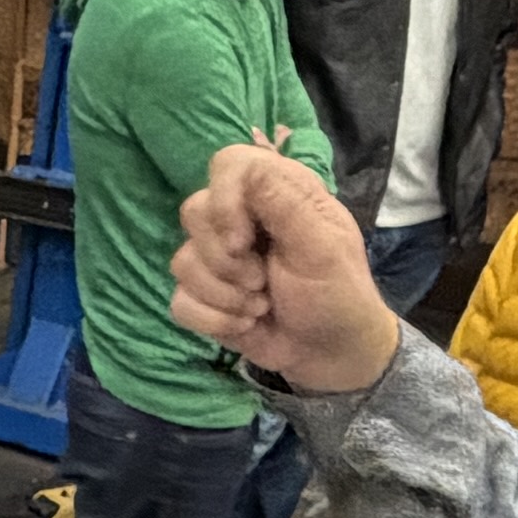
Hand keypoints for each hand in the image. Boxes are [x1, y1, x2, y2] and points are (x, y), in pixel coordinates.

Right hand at [173, 141, 399, 398]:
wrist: (331, 353)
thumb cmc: (337, 294)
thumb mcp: (324, 247)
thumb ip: (287, 204)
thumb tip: (247, 170)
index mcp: (275, 192)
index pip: (228, 164)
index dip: (224, 199)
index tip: (241, 240)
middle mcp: (241, 217)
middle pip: (194, 212)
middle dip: (225, 260)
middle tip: (262, 281)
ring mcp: (217, 257)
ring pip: (183, 261)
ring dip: (225, 295)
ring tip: (260, 306)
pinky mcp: (204, 295)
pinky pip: (180, 300)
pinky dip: (213, 320)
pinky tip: (244, 324)